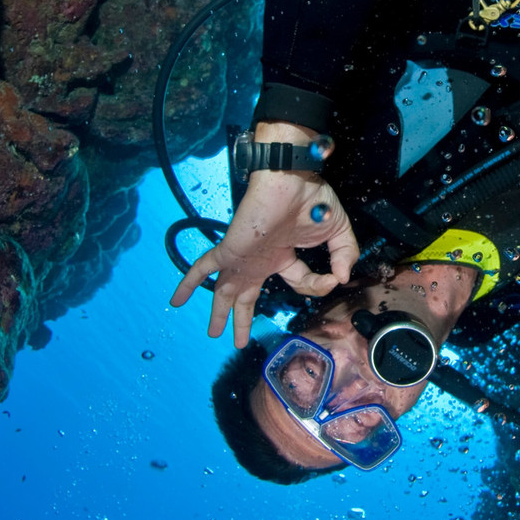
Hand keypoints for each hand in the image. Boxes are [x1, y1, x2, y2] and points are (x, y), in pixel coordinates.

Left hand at [169, 126, 358, 347]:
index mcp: (284, 256)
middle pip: (248, 297)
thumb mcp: (338, 232)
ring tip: (212, 333)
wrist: (290, 179)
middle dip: (242, 319)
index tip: (332, 279)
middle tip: (238, 340)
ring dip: (219, 314)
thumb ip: (344, 255)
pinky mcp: (229, 250)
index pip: (299, 282)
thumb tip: (342, 279)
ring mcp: (243, 257)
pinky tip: (175, 300)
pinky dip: (188, 283)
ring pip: (226, 292)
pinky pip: (203, 269)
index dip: (318, 286)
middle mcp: (261, 260)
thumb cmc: (312, 201)